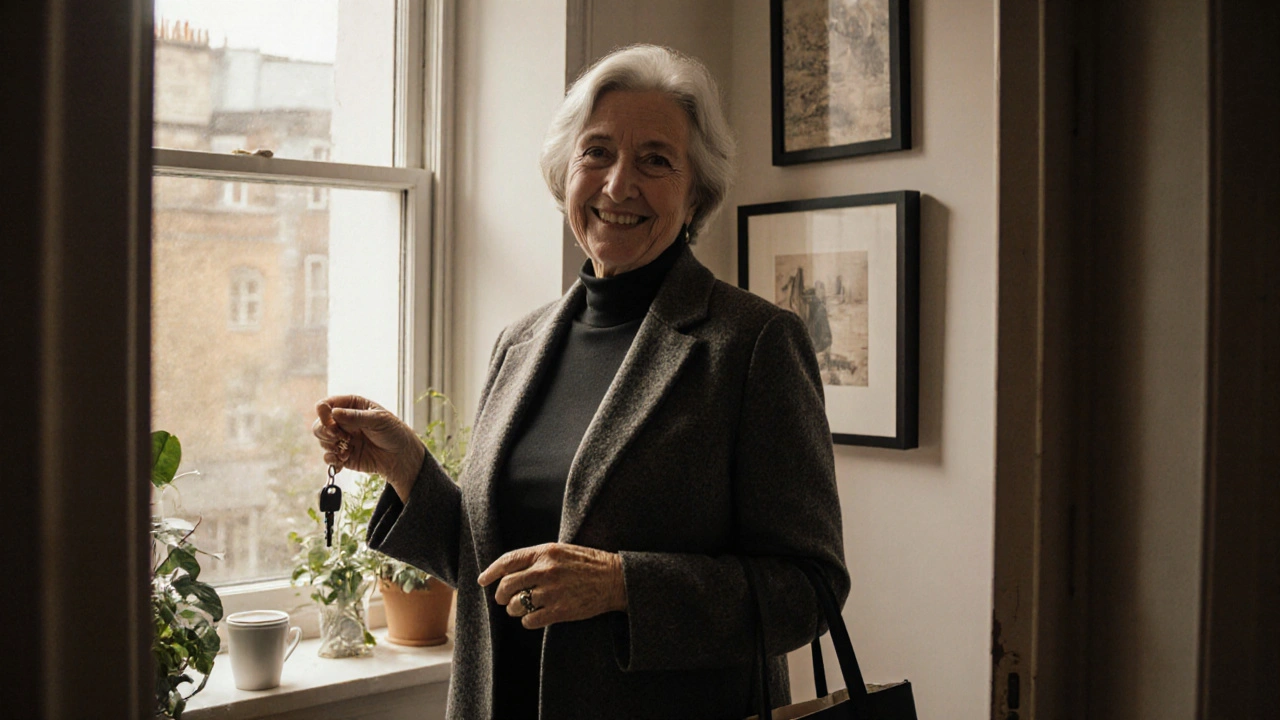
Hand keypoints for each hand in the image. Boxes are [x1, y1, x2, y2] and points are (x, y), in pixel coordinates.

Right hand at [312, 395, 424, 498]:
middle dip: (325, 431)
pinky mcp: (343, 456)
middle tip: (341, 437)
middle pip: (319, 424)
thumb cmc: (394, 432)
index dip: (323, 412)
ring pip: (322, 441)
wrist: (402, 457)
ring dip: (331, 446)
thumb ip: (356, 417)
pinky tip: (345, 459)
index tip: (331, 421)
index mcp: (351, 406)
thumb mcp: (378, 420)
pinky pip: (328, 458)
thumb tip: (334, 413)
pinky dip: (333, 460)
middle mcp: (343, 422)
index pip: (327, 404)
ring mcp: (342, 439)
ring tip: (348, 449)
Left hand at [478, 543, 627, 629]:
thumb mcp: (561, 550)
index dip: (491, 572)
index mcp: (545, 552)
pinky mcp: (560, 611)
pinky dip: (528, 621)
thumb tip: (511, 570)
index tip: (483, 580)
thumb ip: (537, 557)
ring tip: (522, 608)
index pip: (508, 561)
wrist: (614, 579)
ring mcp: (552, 591)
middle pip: (508, 585)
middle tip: (504, 599)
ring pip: (516, 605)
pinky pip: (530, 620)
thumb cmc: (588, 563)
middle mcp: (546, 570)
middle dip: (501, 595)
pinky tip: (534, 617)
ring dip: (514, 609)